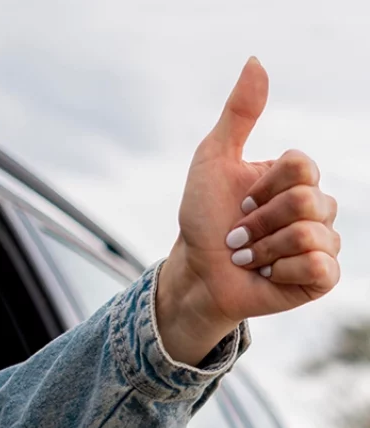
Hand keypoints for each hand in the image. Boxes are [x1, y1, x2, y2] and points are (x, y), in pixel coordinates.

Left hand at [157, 57, 339, 365]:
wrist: (197, 273)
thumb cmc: (203, 220)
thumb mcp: (213, 160)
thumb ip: (238, 113)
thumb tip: (256, 61)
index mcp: (296, 179)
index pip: (301, 166)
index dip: (264, 187)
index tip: (240, 203)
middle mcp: (315, 208)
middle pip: (307, 200)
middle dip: (259, 222)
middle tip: (238, 237)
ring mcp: (321, 242)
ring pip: (309, 235)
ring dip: (264, 249)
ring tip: (248, 258)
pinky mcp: (320, 277)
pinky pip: (319, 266)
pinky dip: (283, 271)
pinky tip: (268, 275)